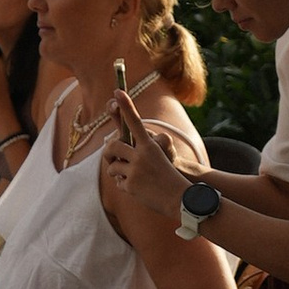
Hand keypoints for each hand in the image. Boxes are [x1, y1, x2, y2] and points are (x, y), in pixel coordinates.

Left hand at [103, 87, 189, 226]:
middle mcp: (142, 155)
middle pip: (112, 146)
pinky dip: (124, 185)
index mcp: (149, 145)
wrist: (179, 198)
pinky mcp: (131, 185)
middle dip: (108, 153)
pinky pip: (117, 182)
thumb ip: (137, 147)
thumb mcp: (157, 156)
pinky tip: (137, 189)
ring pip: (112, 167)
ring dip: (116, 172)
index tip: (118, 91)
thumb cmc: (166, 173)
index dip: (126, 106)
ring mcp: (136, 170)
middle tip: (111, 158)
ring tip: (130, 177)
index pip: (135, 122)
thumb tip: (113, 144)